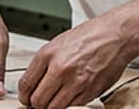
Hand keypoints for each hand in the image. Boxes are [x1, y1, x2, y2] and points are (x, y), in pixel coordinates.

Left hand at [18, 12, 133, 108]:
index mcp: (48, 54)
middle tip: (40, 101)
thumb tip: (33, 83)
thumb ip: (44, 64)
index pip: (26, 84)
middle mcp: (60, 69)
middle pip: (38, 101)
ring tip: (56, 97)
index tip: (26, 98)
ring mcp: (75, 82)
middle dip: (37, 104)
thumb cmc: (89, 36)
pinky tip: (73, 91)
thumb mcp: (58, 43)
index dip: (24, 96)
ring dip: (53, 105)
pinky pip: (73, 106)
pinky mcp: (90, 92)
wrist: (114, 36)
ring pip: (54, 108)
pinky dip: (70, 102)